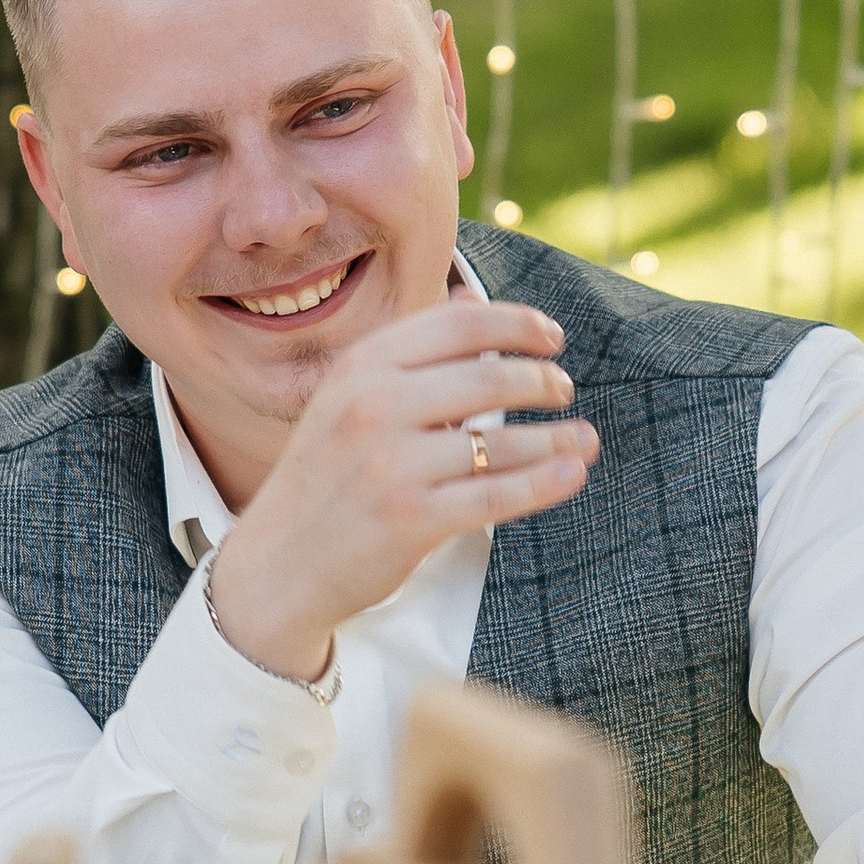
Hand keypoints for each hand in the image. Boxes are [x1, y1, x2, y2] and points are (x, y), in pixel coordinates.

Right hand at [206, 296, 598, 682]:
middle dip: (542, 380)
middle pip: (489, 377)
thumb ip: (409, 353)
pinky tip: (572, 472)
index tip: (552, 337)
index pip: (459, 325)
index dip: (518, 324)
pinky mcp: (410, 519)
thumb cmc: (327, 476)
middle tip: (564, 389)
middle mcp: (373, 407)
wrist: (279, 563)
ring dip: (556, 437)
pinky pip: (496, 495)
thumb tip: (469, 300)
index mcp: (361, 367)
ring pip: (500, 440)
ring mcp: (391, 464)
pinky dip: (545, 482)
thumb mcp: (349, 398)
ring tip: (584, 438)